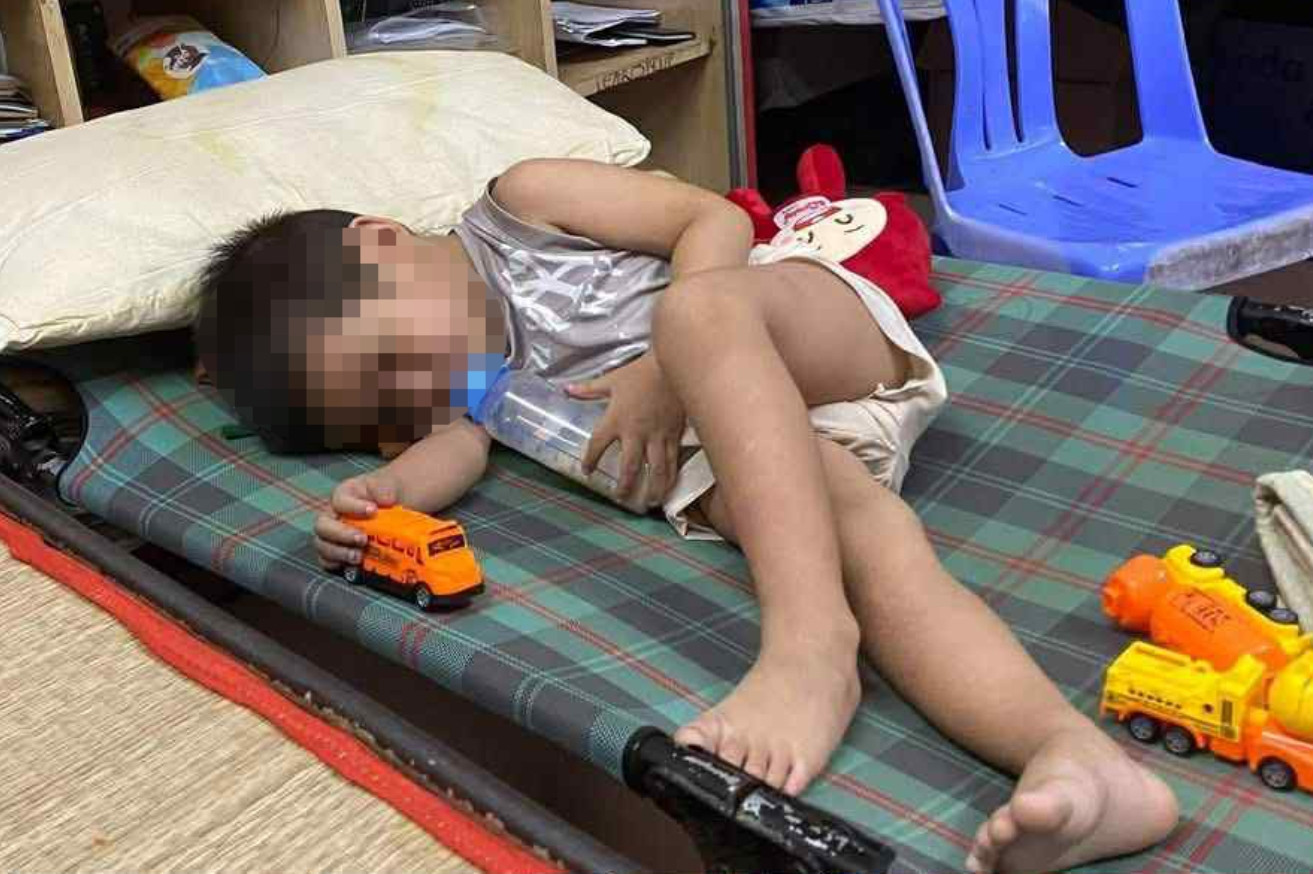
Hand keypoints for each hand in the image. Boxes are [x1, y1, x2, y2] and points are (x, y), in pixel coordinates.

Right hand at [313, 471, 401, 569]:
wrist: (406, 508)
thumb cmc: (395, 494)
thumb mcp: (393, 485)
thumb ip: (386, 489)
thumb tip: (384, 499)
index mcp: (347, 494)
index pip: (338, 499)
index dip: (352, 506)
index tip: (373, 510)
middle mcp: (336, 514)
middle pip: (322, 525)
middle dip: (340, 534)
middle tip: (362, 539)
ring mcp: (335, 535)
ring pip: (322, 545)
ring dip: (338, 552)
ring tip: (359, 556)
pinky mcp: (341, 553)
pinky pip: (328, 561)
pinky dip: (338, 564)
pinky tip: (354, 566)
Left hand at [567, 353, 684, 507]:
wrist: (672, 366)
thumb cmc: (640, 372)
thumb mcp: (612, 380)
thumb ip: (588, 389)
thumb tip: (566, 389)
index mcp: (616, 419)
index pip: (597, 445)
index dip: (590, 460)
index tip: (587, 470)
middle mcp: (636, 432)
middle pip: (629, 467)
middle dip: (625, 486)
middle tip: (622, 498)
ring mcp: (657, 435)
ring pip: (655, 469)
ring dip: (653, 488)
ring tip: (651, 502)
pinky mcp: (674, 434)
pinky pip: (672, 460)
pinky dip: (671, 475)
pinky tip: (670, 486)